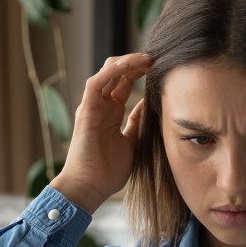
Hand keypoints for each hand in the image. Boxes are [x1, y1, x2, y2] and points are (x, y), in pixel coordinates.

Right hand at [51, 53, 152, 213]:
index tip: (159, 67)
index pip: (124, 83)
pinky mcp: (86, 111)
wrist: (89, 189)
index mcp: (110, 113)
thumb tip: (147, 106)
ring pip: (107, 72)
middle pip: (116, 73)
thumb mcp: (131, 143)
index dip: (139, 71)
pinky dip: (112, 71)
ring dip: (127, 62)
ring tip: (147, 58)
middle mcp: (100, 106)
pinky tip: (129, 65)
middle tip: (156, 58)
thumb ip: (136, 124)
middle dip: (135, 62)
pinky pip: (96, 83)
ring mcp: (92, 107)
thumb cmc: (107, 172)